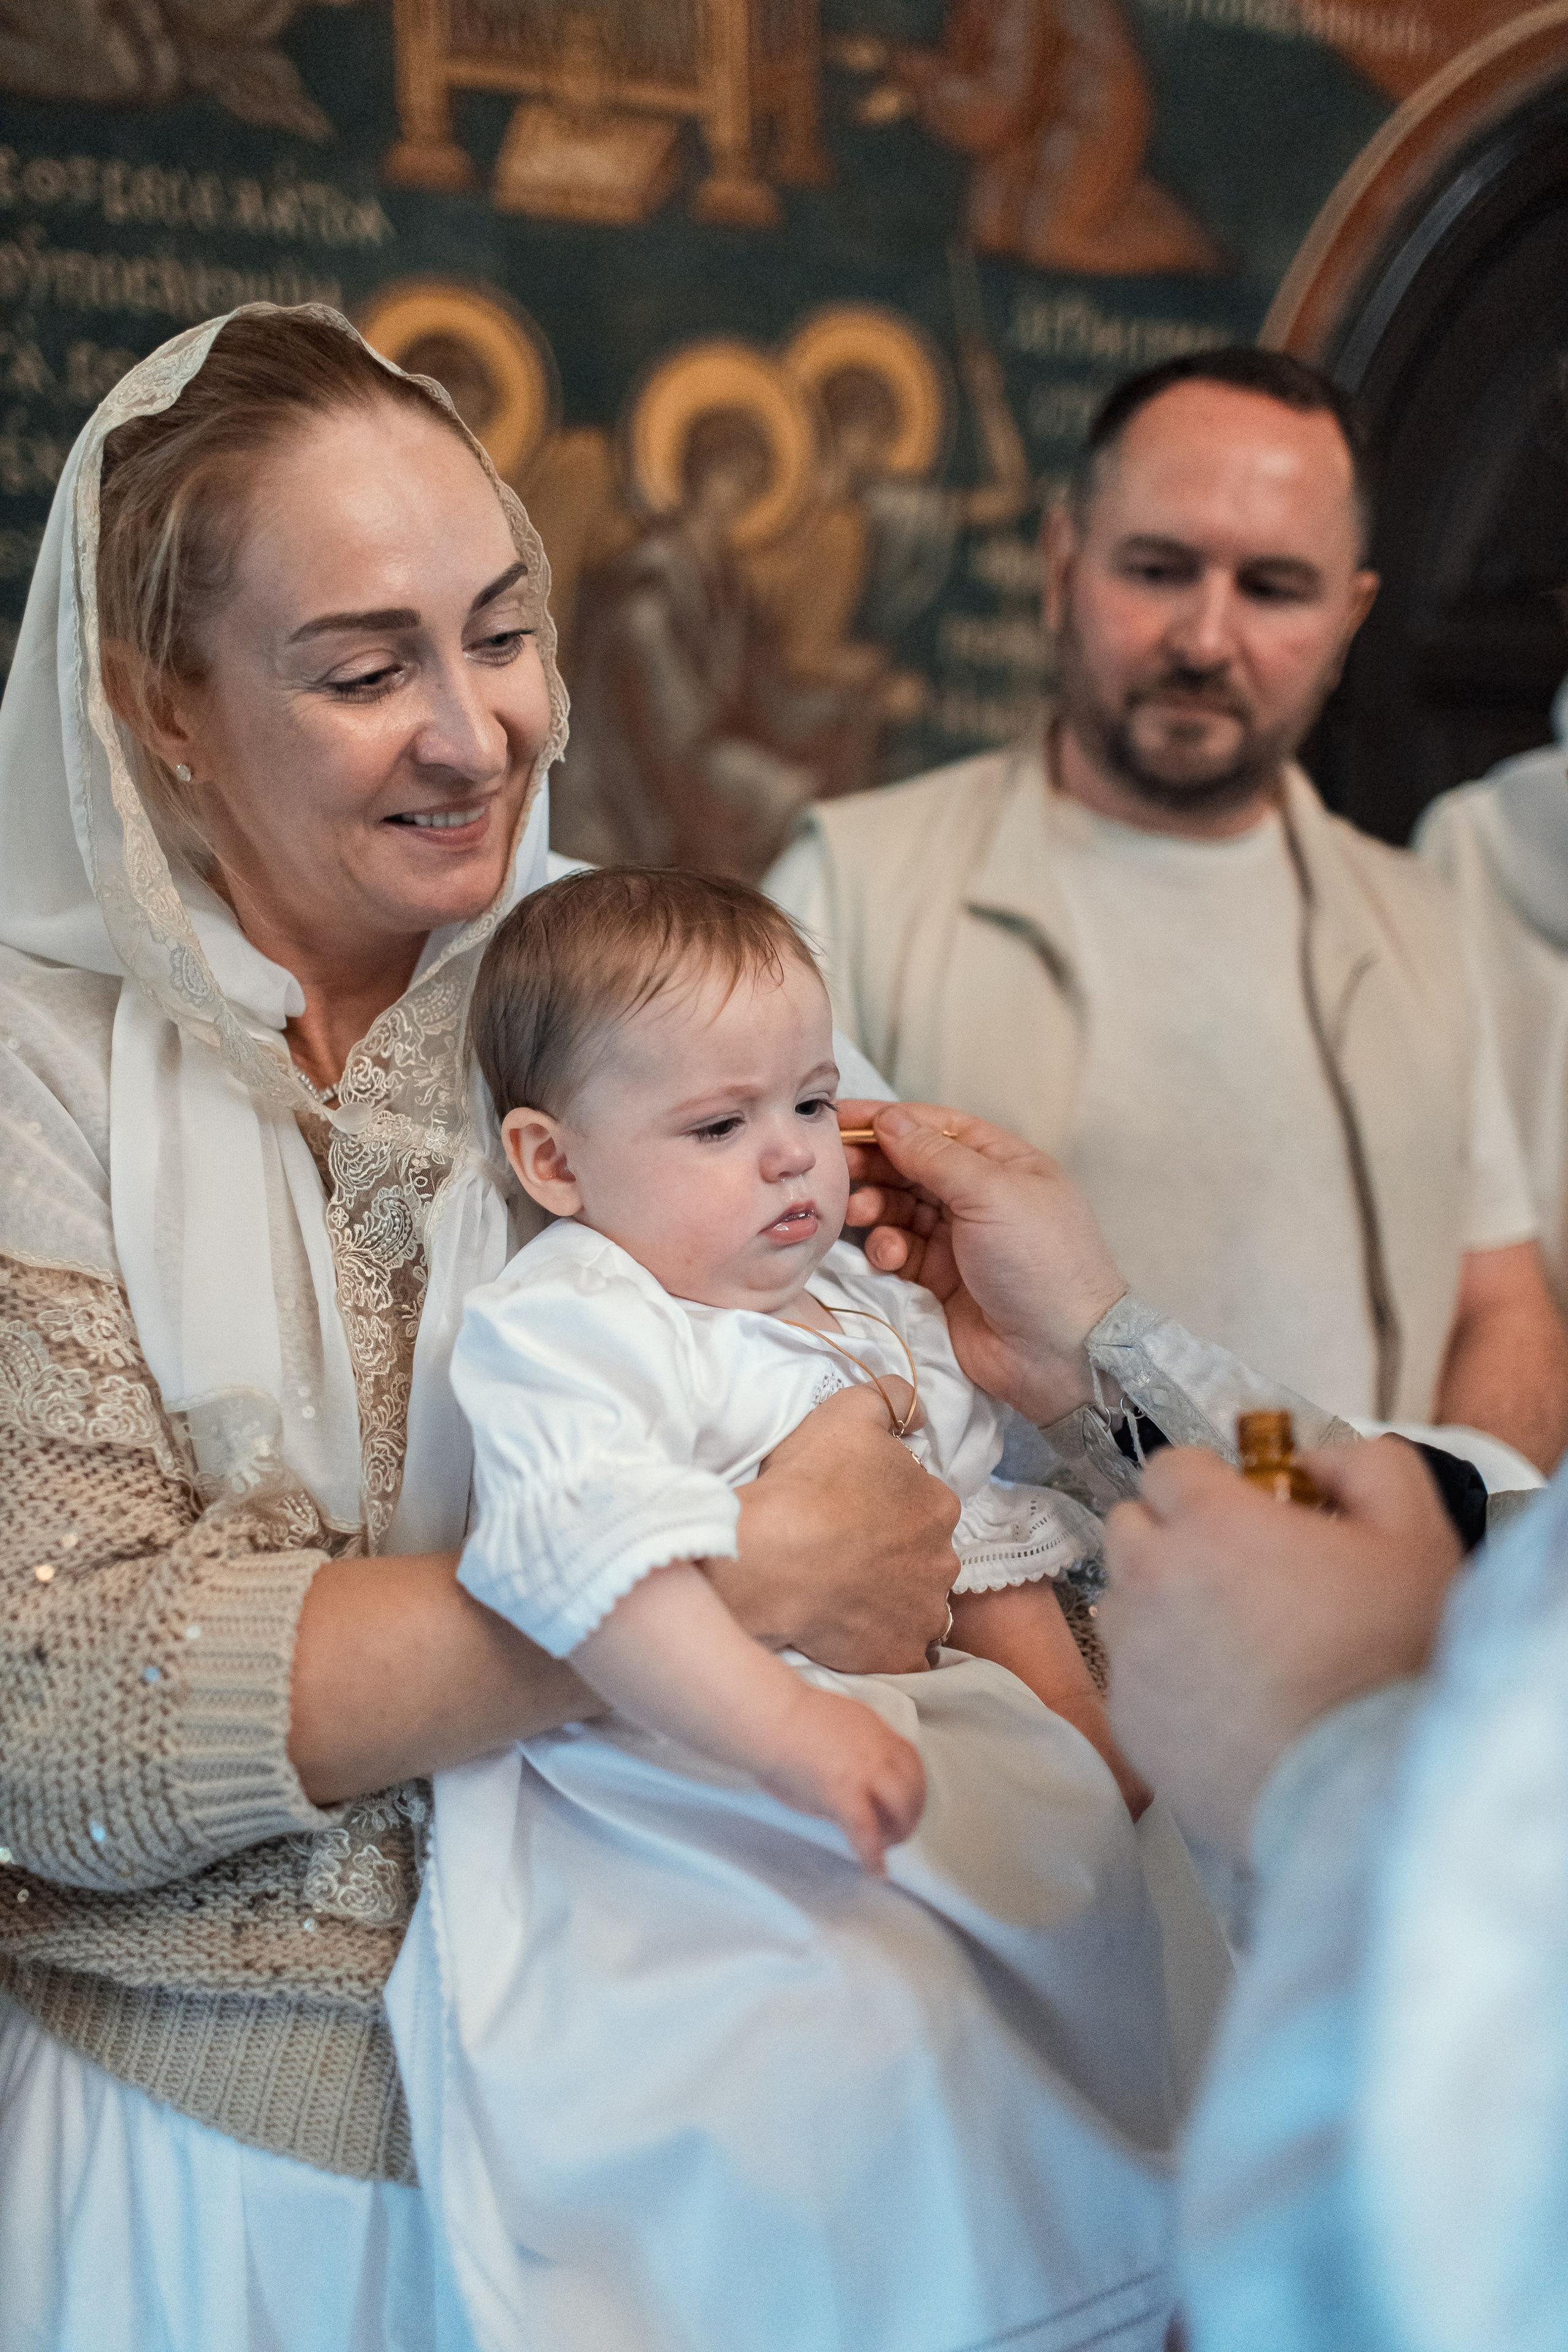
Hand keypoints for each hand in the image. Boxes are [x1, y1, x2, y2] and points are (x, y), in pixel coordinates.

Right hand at [717, 1383, 958, 1671]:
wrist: (771, 1559)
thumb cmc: (809, 1483)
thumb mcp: (847, 1413)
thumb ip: (890, 1399)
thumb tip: (916, 1409)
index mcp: (938, 1505)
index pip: (925, 1503)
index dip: (890, 1504)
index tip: (855, 1508)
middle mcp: (944, 1561)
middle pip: (925, 1556)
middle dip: (897, 1555)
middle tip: (847, 1551)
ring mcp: (924, 1613)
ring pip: (920, 1606)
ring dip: (895, 1601)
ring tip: (848, 1595)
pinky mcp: (900, 1656)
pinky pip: (904, 1653)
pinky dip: (887, 1645)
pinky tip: (857, 1633)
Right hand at [755, 1681, 926, 1872]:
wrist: (768, 1715)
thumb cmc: (783, 1718)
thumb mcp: (830, 1724)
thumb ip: (846, 1747)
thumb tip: (842, 1770)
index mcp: (873, 1729)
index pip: (910, 1760)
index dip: (913, 1785)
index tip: (906, 1800)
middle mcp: (877, 1749)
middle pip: (913, 1785)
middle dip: (912, 1812)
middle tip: (900, 1830)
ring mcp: (863, 1772)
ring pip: (901, 1807)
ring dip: (899, 1831)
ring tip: (886, 1848)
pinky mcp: (843, 1794)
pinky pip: (867, 1832)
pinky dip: (873, 1855)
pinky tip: (873, 1870)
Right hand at [837, 1100, 1126, 1423]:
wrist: (1058, 1354)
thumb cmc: (1038, 1260)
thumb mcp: (991, 1193)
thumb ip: (935, 1155)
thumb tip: (890, 1118)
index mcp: (1002, 1163)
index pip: (935, 1128)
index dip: (888, 1120)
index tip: (836, 1119)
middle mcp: (979, 1196)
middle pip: (912, 1166)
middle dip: (873, 1164)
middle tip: (835, 1169)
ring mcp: (959, 1239)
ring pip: (900, 1208)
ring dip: (875, 1206)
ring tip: (860, 1213)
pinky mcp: (940, 1279)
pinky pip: (900, 1251)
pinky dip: (887, 1248)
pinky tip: (888, 1256)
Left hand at [1100, 1438, 1463, 1856]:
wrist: (1370, 1791)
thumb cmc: (1394, 1661)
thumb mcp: (1415, 1534)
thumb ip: (1365, 1467)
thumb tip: (1314, 1463)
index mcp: (1211, 1525)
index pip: (1168, 1467)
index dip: (1207, 1482)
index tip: (1243, 1510)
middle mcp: (1153, 1582)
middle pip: (1130, 1526)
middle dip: (1173, 1533)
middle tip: (1236, 1569)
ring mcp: (1133, 1658)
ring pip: (1121, 1601)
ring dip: (1161, 1604)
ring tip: (1232, 1639)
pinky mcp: (1129, 1724)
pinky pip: (1130, 1677)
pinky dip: (1163, 1678)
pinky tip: (1225, 1700)